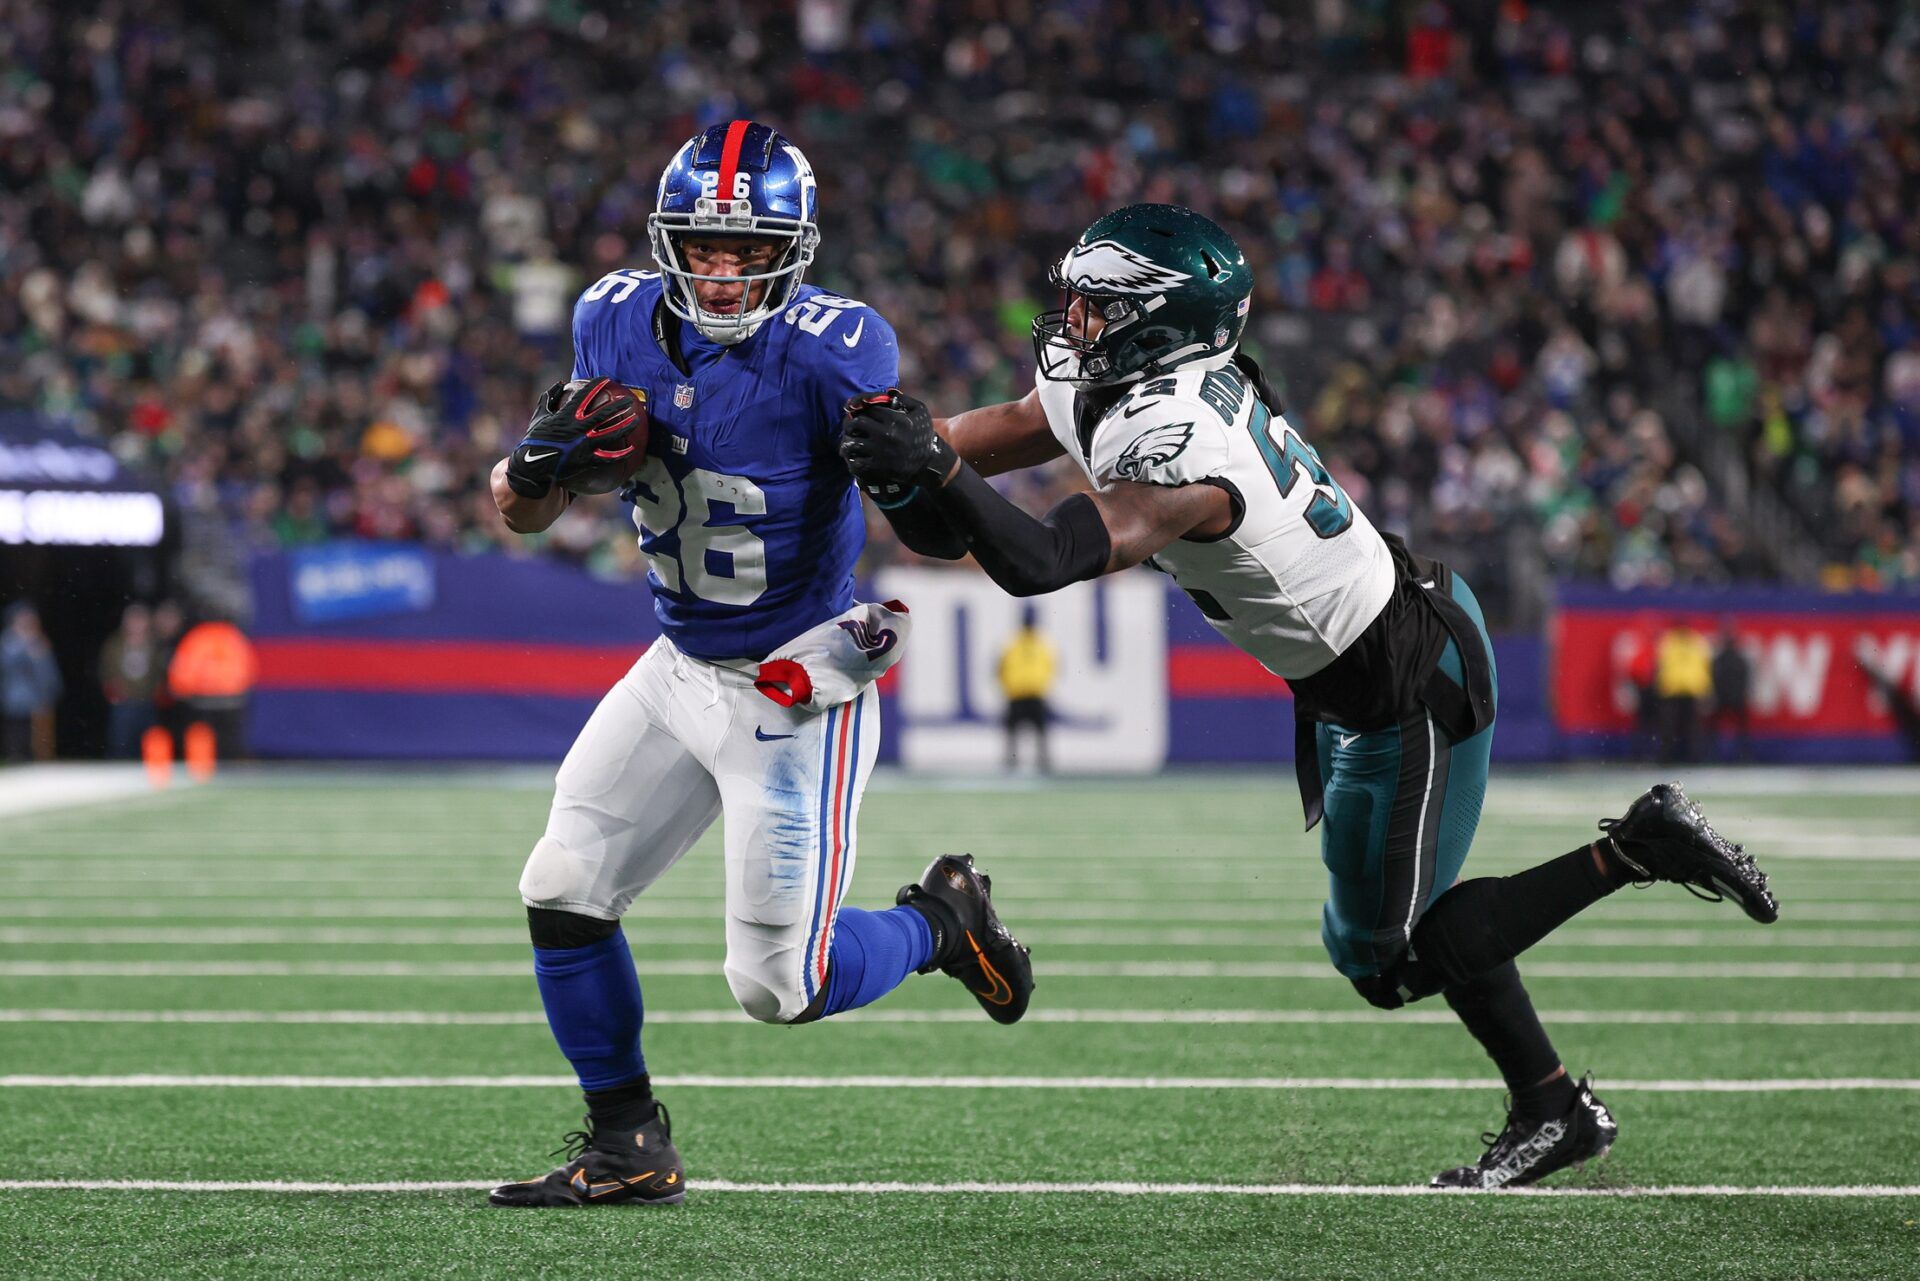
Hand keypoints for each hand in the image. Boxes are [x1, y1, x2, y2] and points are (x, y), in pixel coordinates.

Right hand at [505, 379, 641, 498]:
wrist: (533, 467)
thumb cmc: (535, 439)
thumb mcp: (539, 415)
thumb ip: (549, 398)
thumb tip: (560, 384)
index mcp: (567, 415)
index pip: (585, 395)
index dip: (597, 386)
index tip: (607, 380)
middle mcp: (579, 429)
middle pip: (604, 414)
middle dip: (618, 405)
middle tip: (629, 400)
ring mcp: (584, 445)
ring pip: (611, 434)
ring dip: (626, 426)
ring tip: (636, 419)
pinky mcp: (587, 460)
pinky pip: (608, 457)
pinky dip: (621, 454)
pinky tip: (632, 450)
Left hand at [839, 388, 956, 494]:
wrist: (928, 463)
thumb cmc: (923, 435)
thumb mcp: (920, 412)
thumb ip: (904, 398)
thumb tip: (887, 391)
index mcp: (896, 419)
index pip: (869, 409)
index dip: (862, 410)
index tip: (859, 414)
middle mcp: (887, 434)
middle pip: (857, 423)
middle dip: (851, 424)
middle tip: (850, 428)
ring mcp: (881, 451)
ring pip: (852, 443)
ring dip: (847, 442)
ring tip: (849, 444)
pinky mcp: (879, 467)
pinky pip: (856, 462)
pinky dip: (852, 460)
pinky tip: (854, 458)